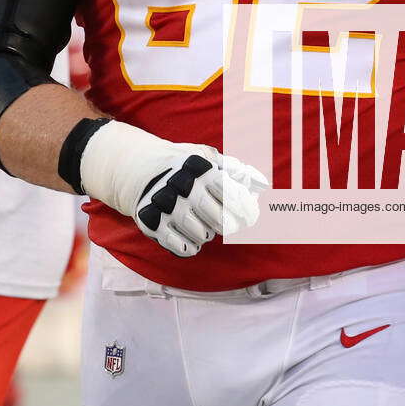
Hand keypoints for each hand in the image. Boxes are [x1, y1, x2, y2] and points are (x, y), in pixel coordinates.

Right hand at [132, 144, 268, 256]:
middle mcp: (184, 187)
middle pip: (219, 219)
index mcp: (201, 169)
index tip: (251, 216)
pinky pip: (182, 246)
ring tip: (206, 225)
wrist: (141, 168)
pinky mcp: (153, 222)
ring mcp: (167, 205)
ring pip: (202, 234)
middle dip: (229, 226)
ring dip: (209, 234)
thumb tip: (263, 184)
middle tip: (230, 225)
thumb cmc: (184, 165)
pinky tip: (193, 239)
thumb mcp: (208, 158)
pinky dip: (192, 247)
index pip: (231, 195)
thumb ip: (237, 171)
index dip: (246, 209)